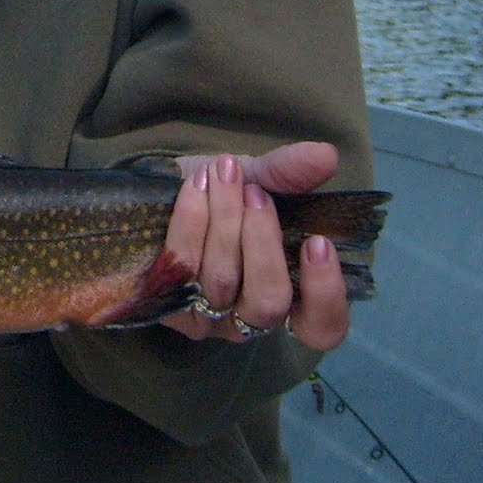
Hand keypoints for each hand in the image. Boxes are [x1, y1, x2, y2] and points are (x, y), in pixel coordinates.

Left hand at [158, 142, 350, 351]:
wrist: (155, 190)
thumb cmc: (218, 195)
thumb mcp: (256, 178)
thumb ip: (289, 173)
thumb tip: (327, 155)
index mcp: (287, 298)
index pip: (322, 327)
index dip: (326, 294)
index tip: (318, 243)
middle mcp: (247, 318)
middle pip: (268, 301)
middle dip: (263, 242)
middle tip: (255, 193)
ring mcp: (205, 317)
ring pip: (222, 280)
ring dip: (224, 220)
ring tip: (223, 172)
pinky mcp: (166, 302)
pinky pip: (182, 266)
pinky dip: (191, 220)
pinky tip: (195, 185)